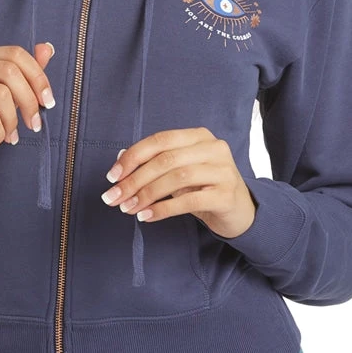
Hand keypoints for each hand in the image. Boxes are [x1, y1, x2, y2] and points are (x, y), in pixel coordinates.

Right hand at [0, 42, 56, 175]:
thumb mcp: (10, 97)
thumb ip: (27, 73)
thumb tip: (47, 49)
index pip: (15, 54)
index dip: (38, 76)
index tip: (48, 101)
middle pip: (9, 71)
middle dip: (29, 101)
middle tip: (35, 124)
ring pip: (0, 94)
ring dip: (13, 120)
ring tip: (11, 135)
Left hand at [99, 127, 256, 238]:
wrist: (239, 211)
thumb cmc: (203, 188)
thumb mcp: (178, 171)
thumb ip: (153, 162)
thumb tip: (119, 157)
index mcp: (199, 136)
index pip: (160, 140)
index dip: (133, 157)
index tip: (112, 176)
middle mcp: (214, 148)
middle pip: (165, 160)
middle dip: (134, 180)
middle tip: (114, 197)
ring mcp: (223, 171)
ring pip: (176, 178)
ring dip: (146, 195)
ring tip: (128, 208)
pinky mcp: (226, 195)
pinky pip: (188, 200)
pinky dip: (163, 209)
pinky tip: (146, 216)